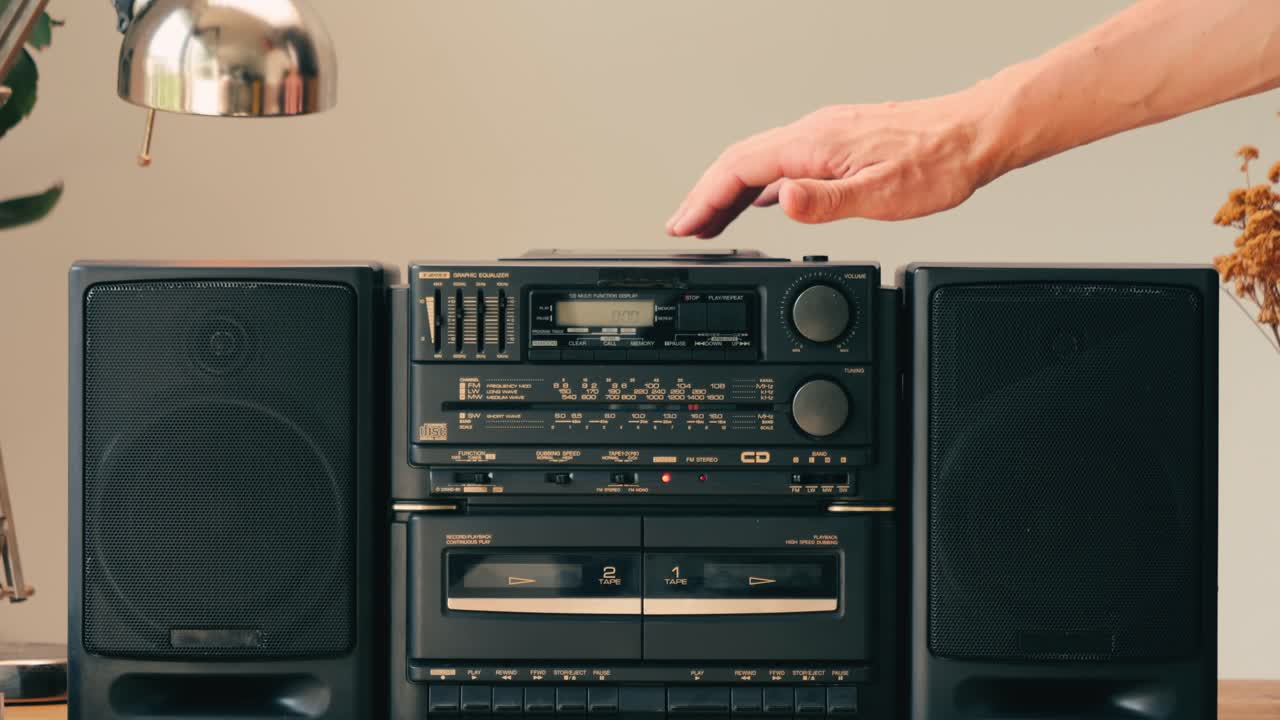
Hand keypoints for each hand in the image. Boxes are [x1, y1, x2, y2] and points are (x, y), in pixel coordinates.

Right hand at [665, 90, 1000, 237]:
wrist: (973, 135)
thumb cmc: (936, 164)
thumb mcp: (881, 194)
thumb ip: (824, 201)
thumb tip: (778, 201)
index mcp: (813, 145)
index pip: (738, 170)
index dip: (704, 199)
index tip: (683, 225)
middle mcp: (812, 133)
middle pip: (738, 162)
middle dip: (704, 197)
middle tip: (683, 229)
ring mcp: (823, 136)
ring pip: (758, 162)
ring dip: (727, 192)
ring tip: (708, 223)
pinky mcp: (836, 143)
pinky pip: (781, 162)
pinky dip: (756, 186)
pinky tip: (757, 203)